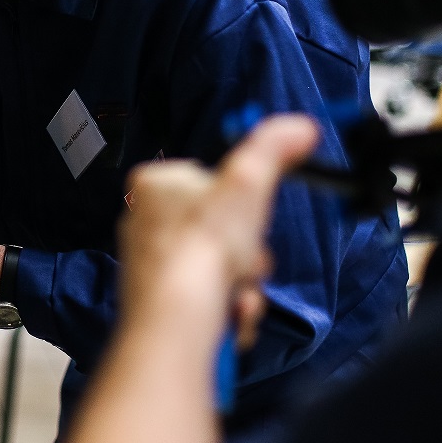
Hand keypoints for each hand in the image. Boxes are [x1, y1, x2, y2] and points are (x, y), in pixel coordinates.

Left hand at [60, 115, 319, 442]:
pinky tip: (231, 313)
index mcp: (152, 183)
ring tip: (240, 293)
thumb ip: (272, 149)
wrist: (179, 315)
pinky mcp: (158, 298)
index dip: (239, 203)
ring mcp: (148, 261)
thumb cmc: (204, 247)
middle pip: (217, 228)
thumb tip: (300, 127)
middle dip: (246, 253)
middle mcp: (141, 220)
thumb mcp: (248, 182)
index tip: (249, 217)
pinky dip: (226, 308)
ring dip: (242, 284)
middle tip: (248, 262)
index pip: (208, 180)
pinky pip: (205, 296)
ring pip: (215, 265)